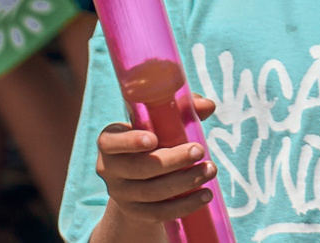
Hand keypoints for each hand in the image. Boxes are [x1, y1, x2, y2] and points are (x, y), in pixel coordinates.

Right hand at [93, 96, 218, 238]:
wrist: (136, 177)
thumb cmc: (152, 137)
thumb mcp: (158, 121)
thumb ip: (181, 109)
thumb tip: (208, 106)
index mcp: (110, 141)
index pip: (112, 143)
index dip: (131, 142)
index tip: (153, 138)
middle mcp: (110, 169)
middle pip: (140, 168)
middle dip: (173, 160)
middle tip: (200, 150)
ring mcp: (121, 194)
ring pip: (152, 192)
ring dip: (184, 182)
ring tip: (210, 170)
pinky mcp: (135, 213)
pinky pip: (159, 213)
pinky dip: (184, 205)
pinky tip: (205, 195)